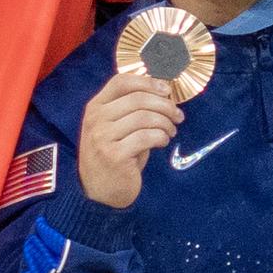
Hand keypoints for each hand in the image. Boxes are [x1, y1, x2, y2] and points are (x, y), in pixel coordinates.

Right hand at [77, 74, 184, 208]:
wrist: (100, 191)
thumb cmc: (115, 154)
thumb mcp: (117, 127)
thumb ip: (131, 109)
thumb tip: (164, 93)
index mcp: (95, 107)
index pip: (121, 81)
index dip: (148, 82)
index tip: (167, 91)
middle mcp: (95, 119)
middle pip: (138, 98)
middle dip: (166, 105)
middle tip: (178, 116)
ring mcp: (102, 137)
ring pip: (145, 117)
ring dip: (166, 123)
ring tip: (170, 132)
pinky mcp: (114, 155)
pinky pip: (147, 137)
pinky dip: (161, 137)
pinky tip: (163, 142)